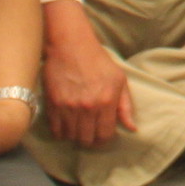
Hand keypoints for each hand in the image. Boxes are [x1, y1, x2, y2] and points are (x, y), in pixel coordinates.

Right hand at [42, 12, 138, 149]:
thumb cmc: (98, 61)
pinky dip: (60, 131)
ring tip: (78, 127)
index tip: (103, 135)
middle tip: (90, 133)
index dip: (105, 139)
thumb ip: (125, 106)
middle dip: (90, 140)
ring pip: (70, 137)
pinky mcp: (52, 104)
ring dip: (75, 136)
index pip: (105, 135)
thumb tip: (132, 128)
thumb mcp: (119, 80)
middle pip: (87, 140)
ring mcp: (68, 107)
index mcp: (106, 102)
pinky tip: (65, 124)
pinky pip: (55, 130)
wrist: (71, 46)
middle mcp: (87, 108)